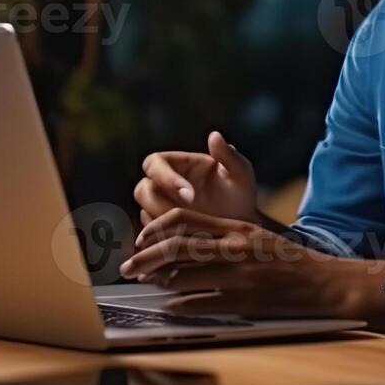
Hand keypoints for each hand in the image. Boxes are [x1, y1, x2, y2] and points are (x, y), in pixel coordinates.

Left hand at [118, 211, 384, 321]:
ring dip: (160, 283)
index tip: (140, 238)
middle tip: (128, 267)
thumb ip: (222, 236)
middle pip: (175, 247)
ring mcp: (239, 274)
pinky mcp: (245, 300)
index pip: (183, 219)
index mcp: (235, 227)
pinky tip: (171, 308)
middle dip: (144, 258)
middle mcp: (234, 247)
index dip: (155, 228)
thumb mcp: (255, 237)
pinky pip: (203, 303)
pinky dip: (182, 306)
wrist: (323, 283)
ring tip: (148, 286)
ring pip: (184, 276)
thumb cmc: (288, 261)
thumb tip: (184, 245)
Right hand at [133, 131, 262, 230]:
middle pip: (142, 190)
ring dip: (160, 225)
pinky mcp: (159, 234)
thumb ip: (228, 156)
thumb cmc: (241, 194)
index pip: (155, 163)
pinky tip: (182, 249)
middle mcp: (160, 186)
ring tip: (186, 235)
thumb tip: (215, 136)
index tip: (190, 195)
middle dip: (159, 204)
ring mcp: (157, 211)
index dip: (166, 178)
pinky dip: (161, 243)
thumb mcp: (240, 174)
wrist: (242, 229)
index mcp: (175, 164)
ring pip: (143, 215)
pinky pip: (150, 239)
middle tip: (183, 218)